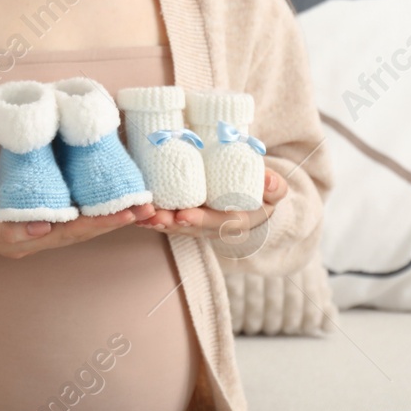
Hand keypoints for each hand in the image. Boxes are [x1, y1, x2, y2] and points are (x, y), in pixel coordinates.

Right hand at [0, 178, 154, 258]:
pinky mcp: (29, 209)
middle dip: (116, 219)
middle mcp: (35, 237)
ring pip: (79, 222)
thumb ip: (5, 229)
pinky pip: (65, 209)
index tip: (129, 213)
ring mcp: (32, 225)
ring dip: (108, 213)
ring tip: (138, 204)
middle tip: (148, 207)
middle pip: (84, 230)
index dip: (102, 222)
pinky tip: (103, 194)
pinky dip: (87, 203)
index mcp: (25, 241)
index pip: (73, 233)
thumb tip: (43, 232)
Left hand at [132, 168, 284, 237]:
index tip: (184, 215)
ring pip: (174, 225)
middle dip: (170, 223)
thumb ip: (274, 187)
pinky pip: (166, 218)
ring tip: (140, 214)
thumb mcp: (274, 191)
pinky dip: (150, 216)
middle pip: (189, 228)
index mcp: (235, 221)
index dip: (200, 220)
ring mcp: (196, 223)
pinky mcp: (184, 217)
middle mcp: (212, 227)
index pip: (216, 222)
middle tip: (153, 216)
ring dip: (155, 221)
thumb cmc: (262, 193)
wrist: (253, 200)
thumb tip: (270, 182)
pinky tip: (135, 211)